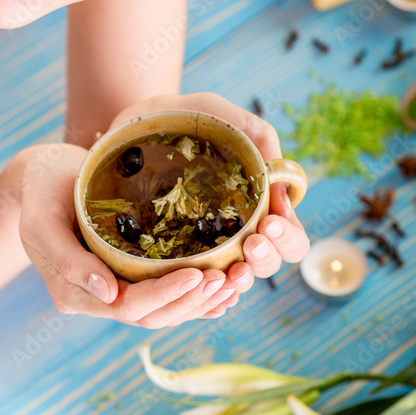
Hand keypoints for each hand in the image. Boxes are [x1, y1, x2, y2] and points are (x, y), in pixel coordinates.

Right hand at [18, 143, 250, 327]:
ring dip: (201, 301)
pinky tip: (225, 290)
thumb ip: (67, 258)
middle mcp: (98, 297)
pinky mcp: (131, 273)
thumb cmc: (41, 188)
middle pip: (152, 316)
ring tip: (235, 281)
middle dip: (192, 302)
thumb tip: (108, 293)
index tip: (199, 274)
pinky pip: (167, 294)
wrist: (43, 174)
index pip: (128, 307)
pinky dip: (196, 296)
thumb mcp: (42, 218)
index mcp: (73, 292)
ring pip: (164, 310)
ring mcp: (116, 287)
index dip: (165, 296)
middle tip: (227, 279)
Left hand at [106, 92, 309, 314]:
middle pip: (267, 265)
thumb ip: (258, 139)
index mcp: (257, 206)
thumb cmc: (180, 117)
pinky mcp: (169, 259)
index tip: (269, 222)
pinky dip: (204, 300)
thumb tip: (283, 191)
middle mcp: (235, 234)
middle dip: (266, 259)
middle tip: (251, 242)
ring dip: (239, 281)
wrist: (126, 124)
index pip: (289, 239)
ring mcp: (203, 250)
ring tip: (230, 271)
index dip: (287, 238)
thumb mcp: (222, 114)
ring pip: (233, 282)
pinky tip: (205, 295)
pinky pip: (192, 291)